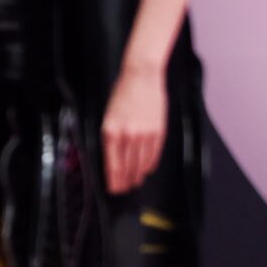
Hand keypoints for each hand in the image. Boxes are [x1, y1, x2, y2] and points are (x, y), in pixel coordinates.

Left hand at [102, 64, 167, 193]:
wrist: (141, 76)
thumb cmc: (122, 93)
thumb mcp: (108, 115)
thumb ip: (110, 136)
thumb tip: (111, 157)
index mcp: (110, 132)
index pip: (112, 165)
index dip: (113, 181)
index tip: (112, 189)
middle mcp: (127, 136)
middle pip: (127, 167)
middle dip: (125, 181)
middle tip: (123, 189)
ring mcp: (144, 135)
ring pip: (141, 163)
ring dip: (137, 175)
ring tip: (135, 182)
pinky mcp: (158, 132)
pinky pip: (153, 154)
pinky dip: (149, 164)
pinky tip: (146, 169)